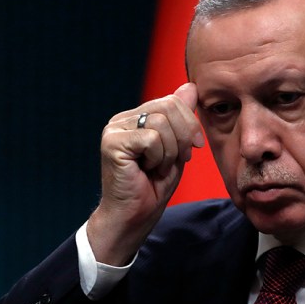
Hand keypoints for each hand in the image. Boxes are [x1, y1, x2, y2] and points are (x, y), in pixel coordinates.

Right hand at [87, 83, 204, 264]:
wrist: (134, 217)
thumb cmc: (153, 187)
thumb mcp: (177, 149)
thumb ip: (182, 119)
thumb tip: (191, 86)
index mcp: (137, 118)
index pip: (173, 100)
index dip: (190, 123)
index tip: (193, 148)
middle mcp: (122, 119)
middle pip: (169, 106)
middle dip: (184, 136)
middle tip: (179, 160)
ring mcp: (114, 129)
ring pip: (161, 123)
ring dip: (170, 152)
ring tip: (158, 167)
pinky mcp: (112, 142)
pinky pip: (151, 139)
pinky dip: (158, 158)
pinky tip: (147, 170)